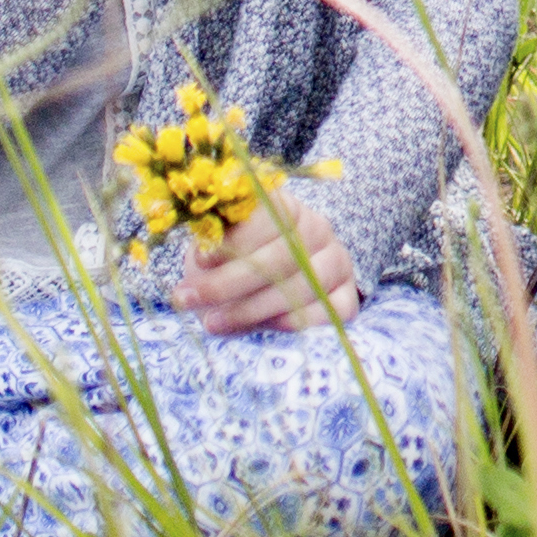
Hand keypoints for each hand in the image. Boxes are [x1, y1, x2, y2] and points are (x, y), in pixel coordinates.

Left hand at [174, 189, 358, 333]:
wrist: (269, 285)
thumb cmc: (234, 261)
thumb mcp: (219, 244)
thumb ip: (214, 243)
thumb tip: (204, 255)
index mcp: (287, 207)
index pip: (270, 214)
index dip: (236, 237)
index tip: (199, 259)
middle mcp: (318, 229)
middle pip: (280, 256)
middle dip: (228, 283)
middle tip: (188, 299)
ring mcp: (337, 263)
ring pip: (300, 286)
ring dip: (250, 309)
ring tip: (211, 322)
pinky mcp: (347, 296)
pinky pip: (327, 312)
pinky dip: (293, 322)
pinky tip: (263, 329)